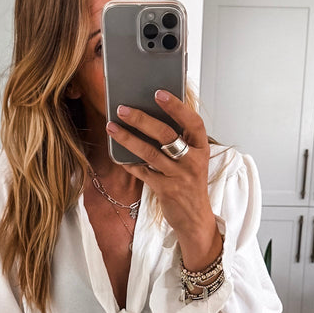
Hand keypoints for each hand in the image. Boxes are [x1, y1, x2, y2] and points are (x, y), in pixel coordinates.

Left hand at [106, 90, 222, 270]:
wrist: (196, 219)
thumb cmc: (190, 183)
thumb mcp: (192, 160)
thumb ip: (179, 141)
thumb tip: (151, 116)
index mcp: (202, 148)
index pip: (193, 122)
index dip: (177, 107)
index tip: (159, 93)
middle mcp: (193, 161)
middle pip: (166, 134)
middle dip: (141, 119)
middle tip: (122, 108)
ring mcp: (180, 176)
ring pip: (150, 152)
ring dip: (128, 138)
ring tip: (111, 127)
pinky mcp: (166, 190)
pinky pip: (143, 172)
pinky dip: (129, 163)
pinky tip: (117, 155)